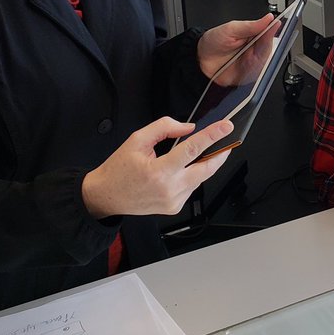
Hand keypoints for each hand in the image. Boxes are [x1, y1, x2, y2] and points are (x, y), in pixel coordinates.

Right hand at [81, 117, 233, 217]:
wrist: (106, 196)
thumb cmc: (119, 169)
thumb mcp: (136, 140)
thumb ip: (164, 128)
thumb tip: (189, 128)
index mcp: (158, 172)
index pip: (192, 150)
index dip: (212, 136)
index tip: (226, 127)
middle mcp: (169, 189)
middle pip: (206, 169)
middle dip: (221, 154)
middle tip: (227, 142)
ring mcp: (173, 201)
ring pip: (201, 178)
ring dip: (205, 164)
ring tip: (201, 153)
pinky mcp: (175, 207)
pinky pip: (192, 187)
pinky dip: (193, 176)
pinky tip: (183, 170)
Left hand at [198, 14, 273, 81]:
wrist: (200, 61)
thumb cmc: (213, 43)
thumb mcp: (230, 29)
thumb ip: (250, 25)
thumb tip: (268, 18)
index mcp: (253, 35)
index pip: (268, 32)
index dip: (273, 30)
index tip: (275, 26)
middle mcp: (255, 48)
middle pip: (269, 47)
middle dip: (265, 46)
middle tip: (256, 45)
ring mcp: (253, 61)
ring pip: (266, 61)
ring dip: (259, 59)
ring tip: (248, 57)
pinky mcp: (250, 74)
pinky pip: (259, 73)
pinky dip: (255, 70)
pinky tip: (248, 66)